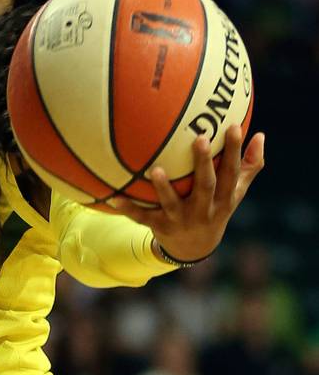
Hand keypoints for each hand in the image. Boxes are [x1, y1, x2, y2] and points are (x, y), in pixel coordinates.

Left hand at [108, 125, 264, 263]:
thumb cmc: (215, 207)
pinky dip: (128, 208)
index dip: (234, 151)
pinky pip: (142, 217)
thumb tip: (261, 135)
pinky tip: (113, 196)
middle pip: (205, 186)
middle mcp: (204, 210)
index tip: (234, 126)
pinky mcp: (160, 227)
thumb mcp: (234, 192)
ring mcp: (181, 220)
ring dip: (163, 189)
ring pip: (172, 204)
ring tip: (155, 170)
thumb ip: (247, 166)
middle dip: (204, 164)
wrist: (194, 249)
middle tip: (200, 138)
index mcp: (223, 199)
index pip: (231, 172)